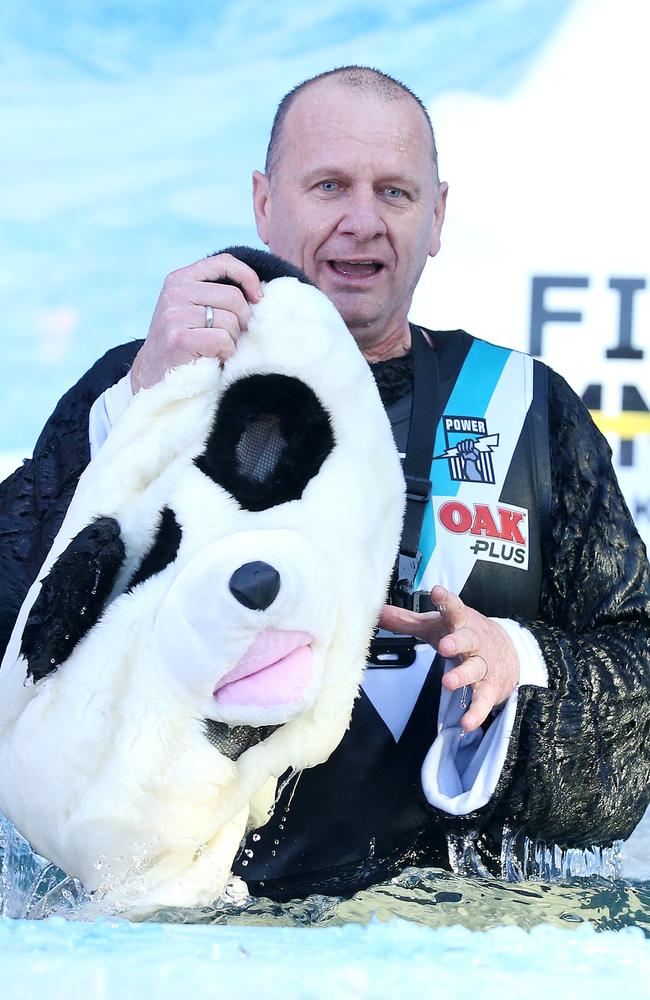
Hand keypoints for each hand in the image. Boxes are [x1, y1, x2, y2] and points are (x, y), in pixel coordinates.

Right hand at [130, 253, 263, 391]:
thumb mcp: (192, 308)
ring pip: (231, 321)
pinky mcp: (180, 338)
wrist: (154, 376)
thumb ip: (215, 294)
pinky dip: (226, 353)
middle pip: (234, 297)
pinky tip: (214, 358)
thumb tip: (259, 293)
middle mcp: (175, 292)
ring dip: (232, 341)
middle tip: (231, 337)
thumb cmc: (184, 343)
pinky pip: (223, 340)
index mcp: (180, 279)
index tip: (258, 299)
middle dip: (241, 321)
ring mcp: (175, 315)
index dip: (248, 278)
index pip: (224, 262)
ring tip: (217, 349)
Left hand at [379, 585, 519, 732]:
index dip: (446, 600)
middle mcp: (474, 641)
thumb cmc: (463, 634)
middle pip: (467, 639)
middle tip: (444, 646)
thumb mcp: (437, 625)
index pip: (453, 607)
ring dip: (461, 676)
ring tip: (448, 682)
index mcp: (461, 622)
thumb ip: (407, 620)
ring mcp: (484, 664)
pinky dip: (476, 712)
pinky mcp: (491, 687)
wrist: (509, 651)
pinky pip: (483, 700)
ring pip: (475, 669)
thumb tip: (378, 612)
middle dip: (456, 642)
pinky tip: (467, 722)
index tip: (437, 592)